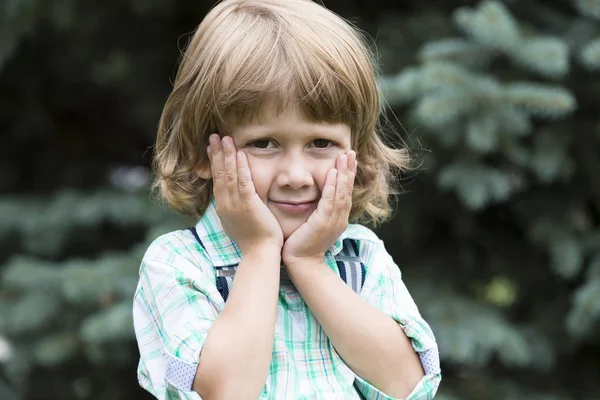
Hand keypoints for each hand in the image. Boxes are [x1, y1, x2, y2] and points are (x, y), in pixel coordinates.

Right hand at [208, 134, 283, 253]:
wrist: (259, 253)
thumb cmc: (253, 240)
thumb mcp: (237, 223)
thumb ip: (234, 209)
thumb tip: (231, 201)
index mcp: (223, 207)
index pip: (217, 180)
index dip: (214, 163)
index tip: (212, 149)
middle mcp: (226, 204)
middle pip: (219, 174)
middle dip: (216, 153)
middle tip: (214, 136)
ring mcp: (235, 204)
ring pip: (229, 175)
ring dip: (227, 155)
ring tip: (225, 138)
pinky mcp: (248, 205)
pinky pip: (243, 182)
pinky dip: (241, 167)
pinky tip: (240, 154)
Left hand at [282, 151, 356, 267]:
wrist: (302, 263)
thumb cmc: (303, 244)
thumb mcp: (314, 225)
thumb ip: (318, 212)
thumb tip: (317, 199)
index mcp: (338, 218)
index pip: (345, 193)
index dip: (348, 176)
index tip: (349, 160)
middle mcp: (339, 218)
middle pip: (347, 190)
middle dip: (349, 170)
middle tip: (351, 152)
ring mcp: (333, 221)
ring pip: (341, 193)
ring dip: (343, 174)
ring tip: (344, 157)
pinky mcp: (323, 223)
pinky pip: (329, 201)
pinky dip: (332, 186)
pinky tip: (333, 174)